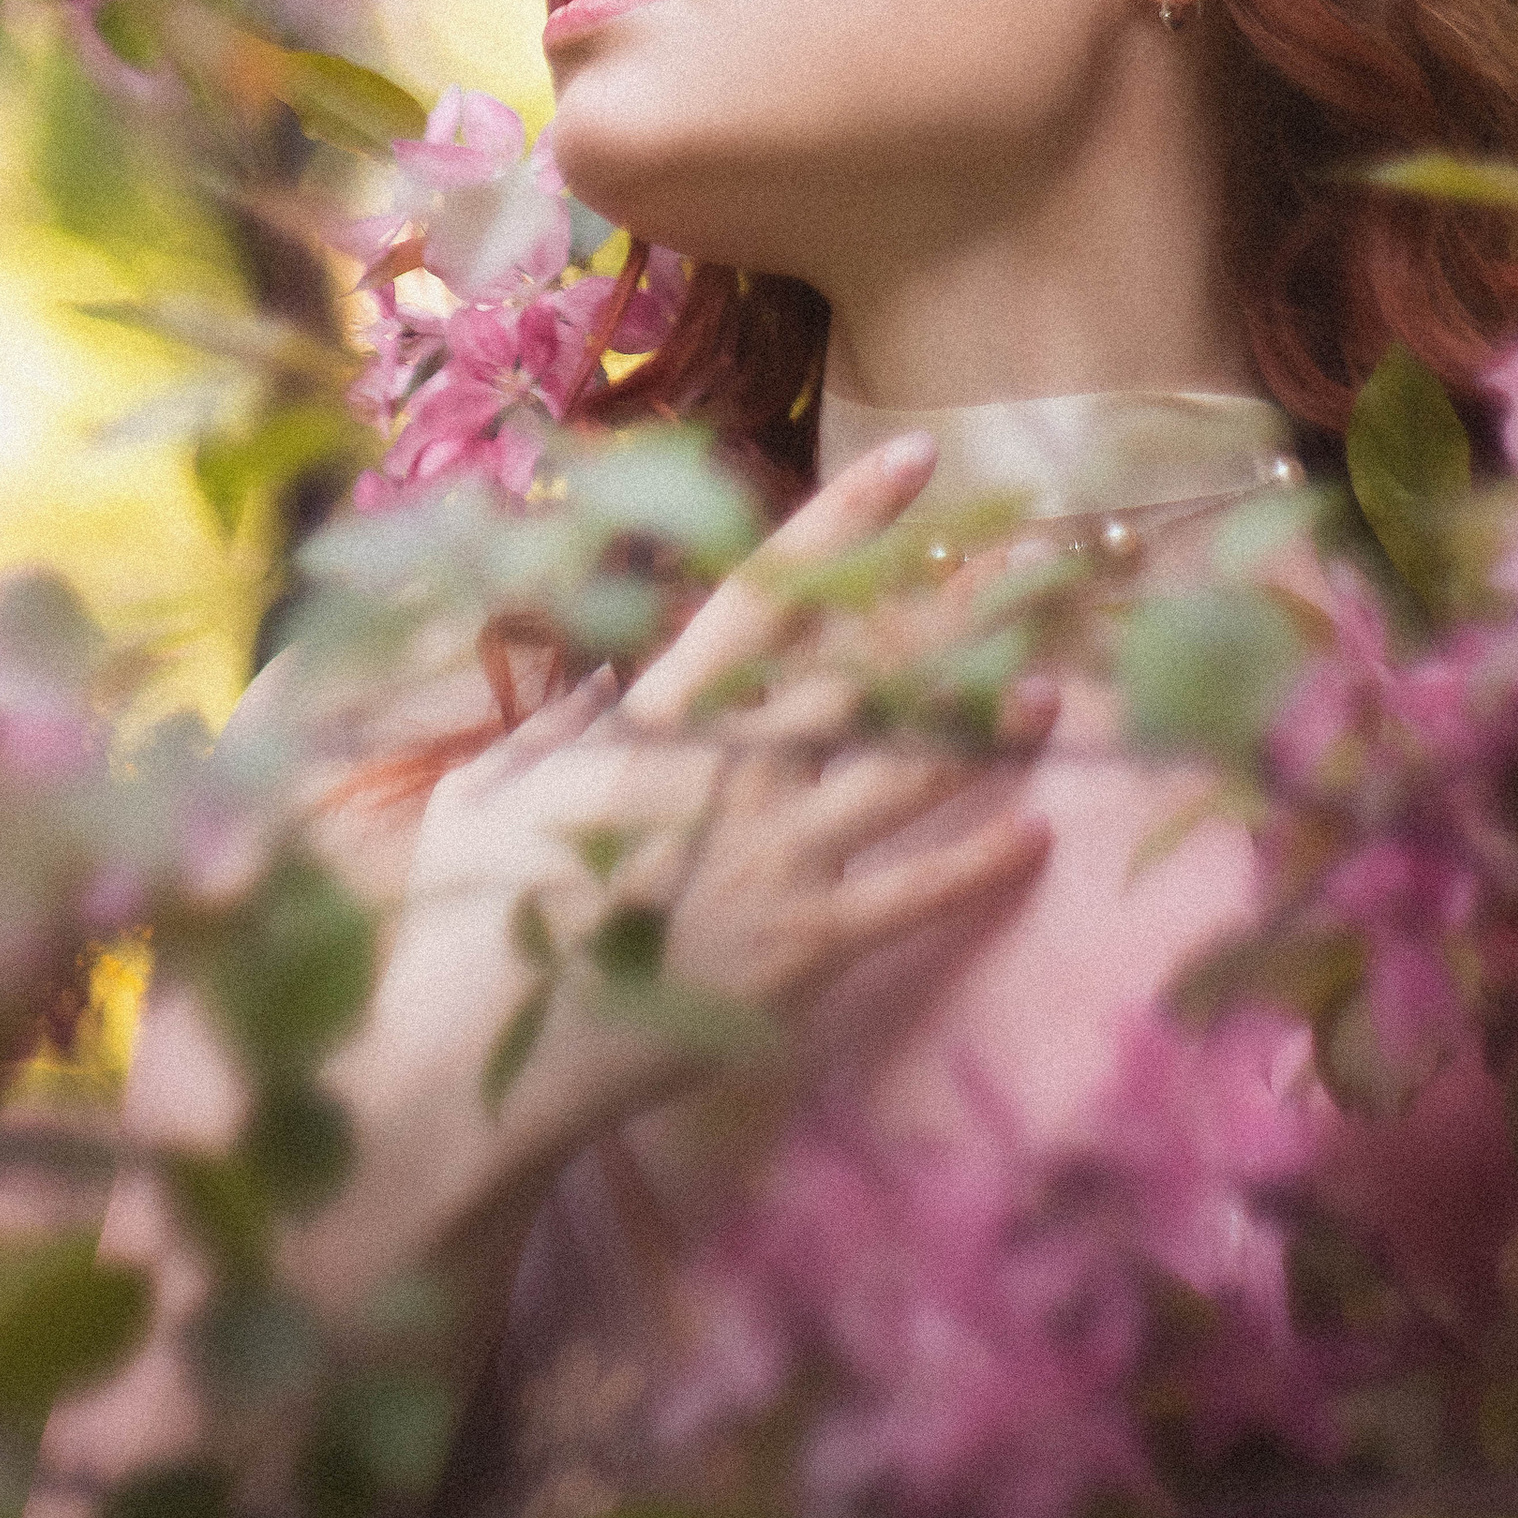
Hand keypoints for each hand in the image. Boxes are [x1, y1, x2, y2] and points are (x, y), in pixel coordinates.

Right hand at [362, 433, 1054, 1160]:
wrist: (475, 1056)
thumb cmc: (464, 914)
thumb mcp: (484, 788)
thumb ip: (557, 726)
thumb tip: (611, 681)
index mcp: (657, 716)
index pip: (768, 589)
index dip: (846, 519)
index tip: (916, 460)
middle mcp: (732, 770)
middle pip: (872, 667)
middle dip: (958, 612)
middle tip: (1035, 562)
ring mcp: (773, 858)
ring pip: (910, 769)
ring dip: (988, 726)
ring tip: (1053, 690)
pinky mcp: (800, 951)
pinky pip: (912, 896)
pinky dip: (977, 863)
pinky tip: (1033, 835)